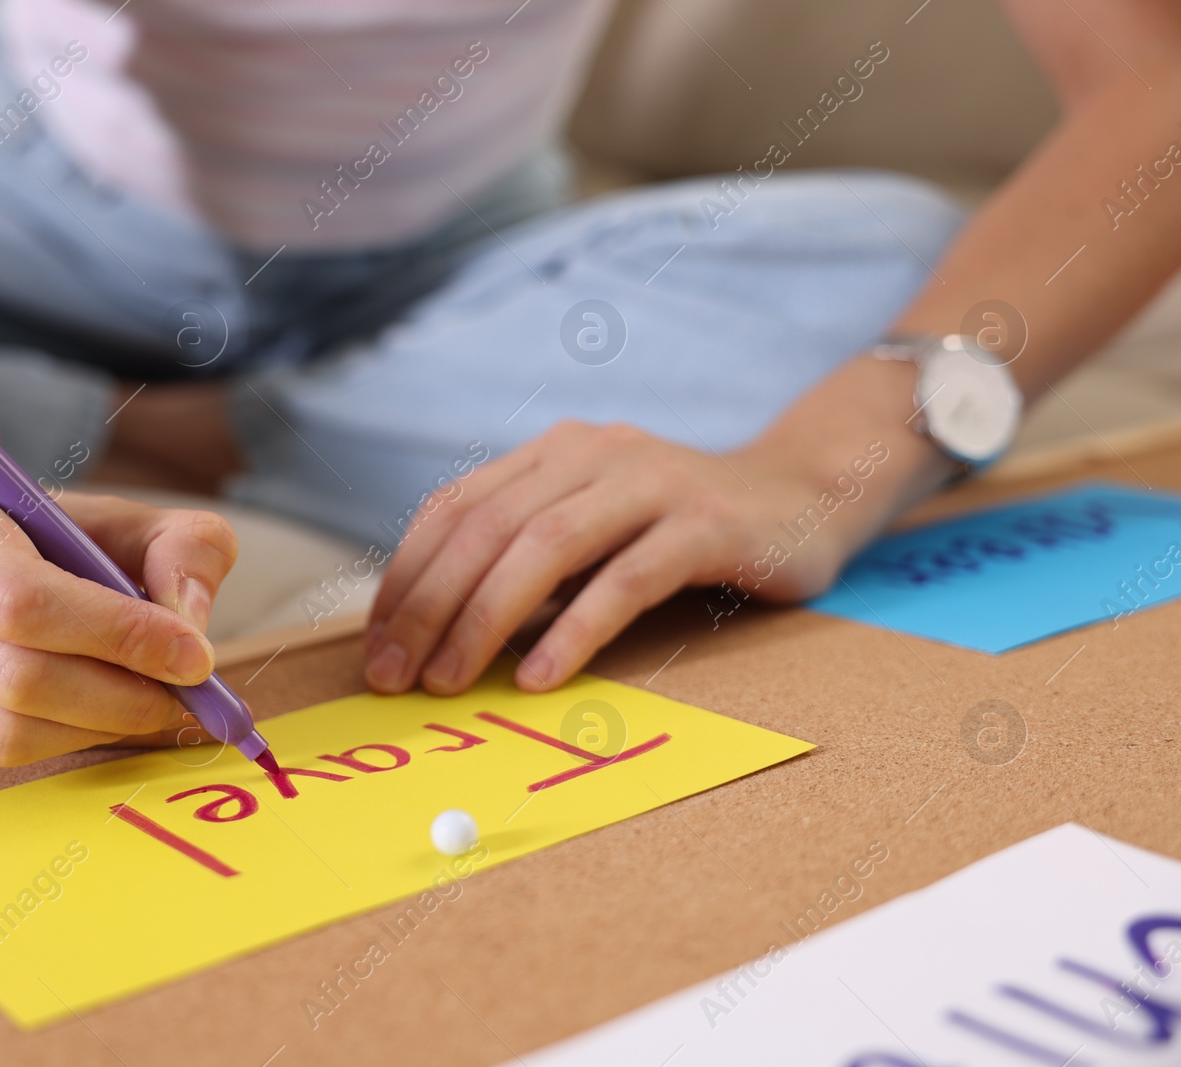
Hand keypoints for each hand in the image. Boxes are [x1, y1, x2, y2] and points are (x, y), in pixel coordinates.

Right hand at [0, 479, 237, 764]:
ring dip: (99, 725)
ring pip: (4, 728)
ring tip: (152, 702)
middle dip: (118, 693)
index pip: (22, 596)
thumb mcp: (132, 515)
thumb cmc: (59, 529)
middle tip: (183, 693)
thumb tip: (190, 626)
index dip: (114, 633)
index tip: (191, 654)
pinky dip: (69, 738)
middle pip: (14, 674)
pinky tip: (104, 709)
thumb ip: (184, 549)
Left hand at [364, 420, 875, 695]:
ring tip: (448, 680)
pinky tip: (537, 676)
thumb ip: (531, 562)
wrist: (805, 497)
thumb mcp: (595, 532)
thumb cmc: (682, 531)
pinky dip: (573, 630)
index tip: (376, 645)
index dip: (406, 576)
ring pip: (545, 547)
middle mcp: (593, 456)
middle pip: (486, 527)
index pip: (455, 508)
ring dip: (484, 619)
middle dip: (428, 606)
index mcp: (554, 454)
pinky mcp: (705, 526)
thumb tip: (439, 633)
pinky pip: (624, 580)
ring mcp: (651, 484)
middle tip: (394, 676)